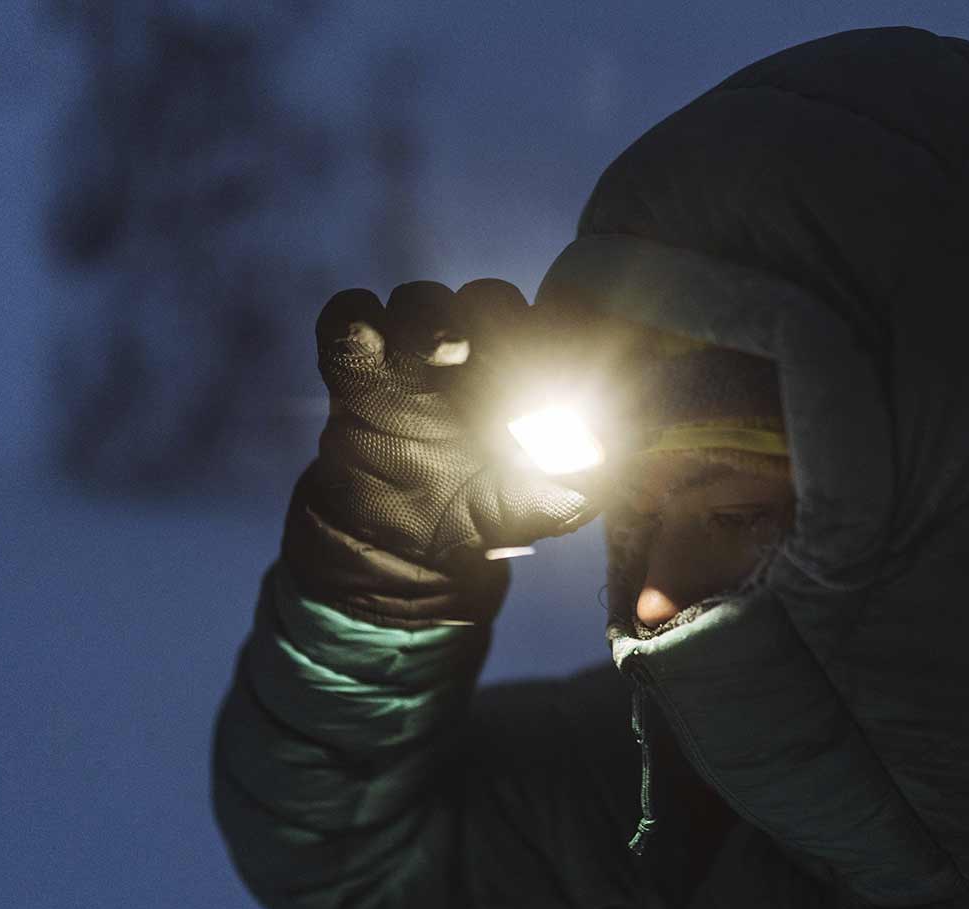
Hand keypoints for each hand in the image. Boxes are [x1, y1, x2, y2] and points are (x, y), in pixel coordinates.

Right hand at [282, 279, 596, 626]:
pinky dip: (355, 318)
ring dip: (432, 316)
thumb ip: (590, 476)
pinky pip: (349, 316)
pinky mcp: (357, 368)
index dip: (564, 321)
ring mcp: (412, 354)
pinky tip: (372, 346)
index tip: (567, 345)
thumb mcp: (554, 505)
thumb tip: (619, 444)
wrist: (409, 550)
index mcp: (529, 369)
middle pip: (487, 299)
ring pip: (423, 299)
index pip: (552, 317)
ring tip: (445, 353)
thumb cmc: (492, 513)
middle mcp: (475, 350)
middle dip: (498, 315)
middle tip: (504, 350)